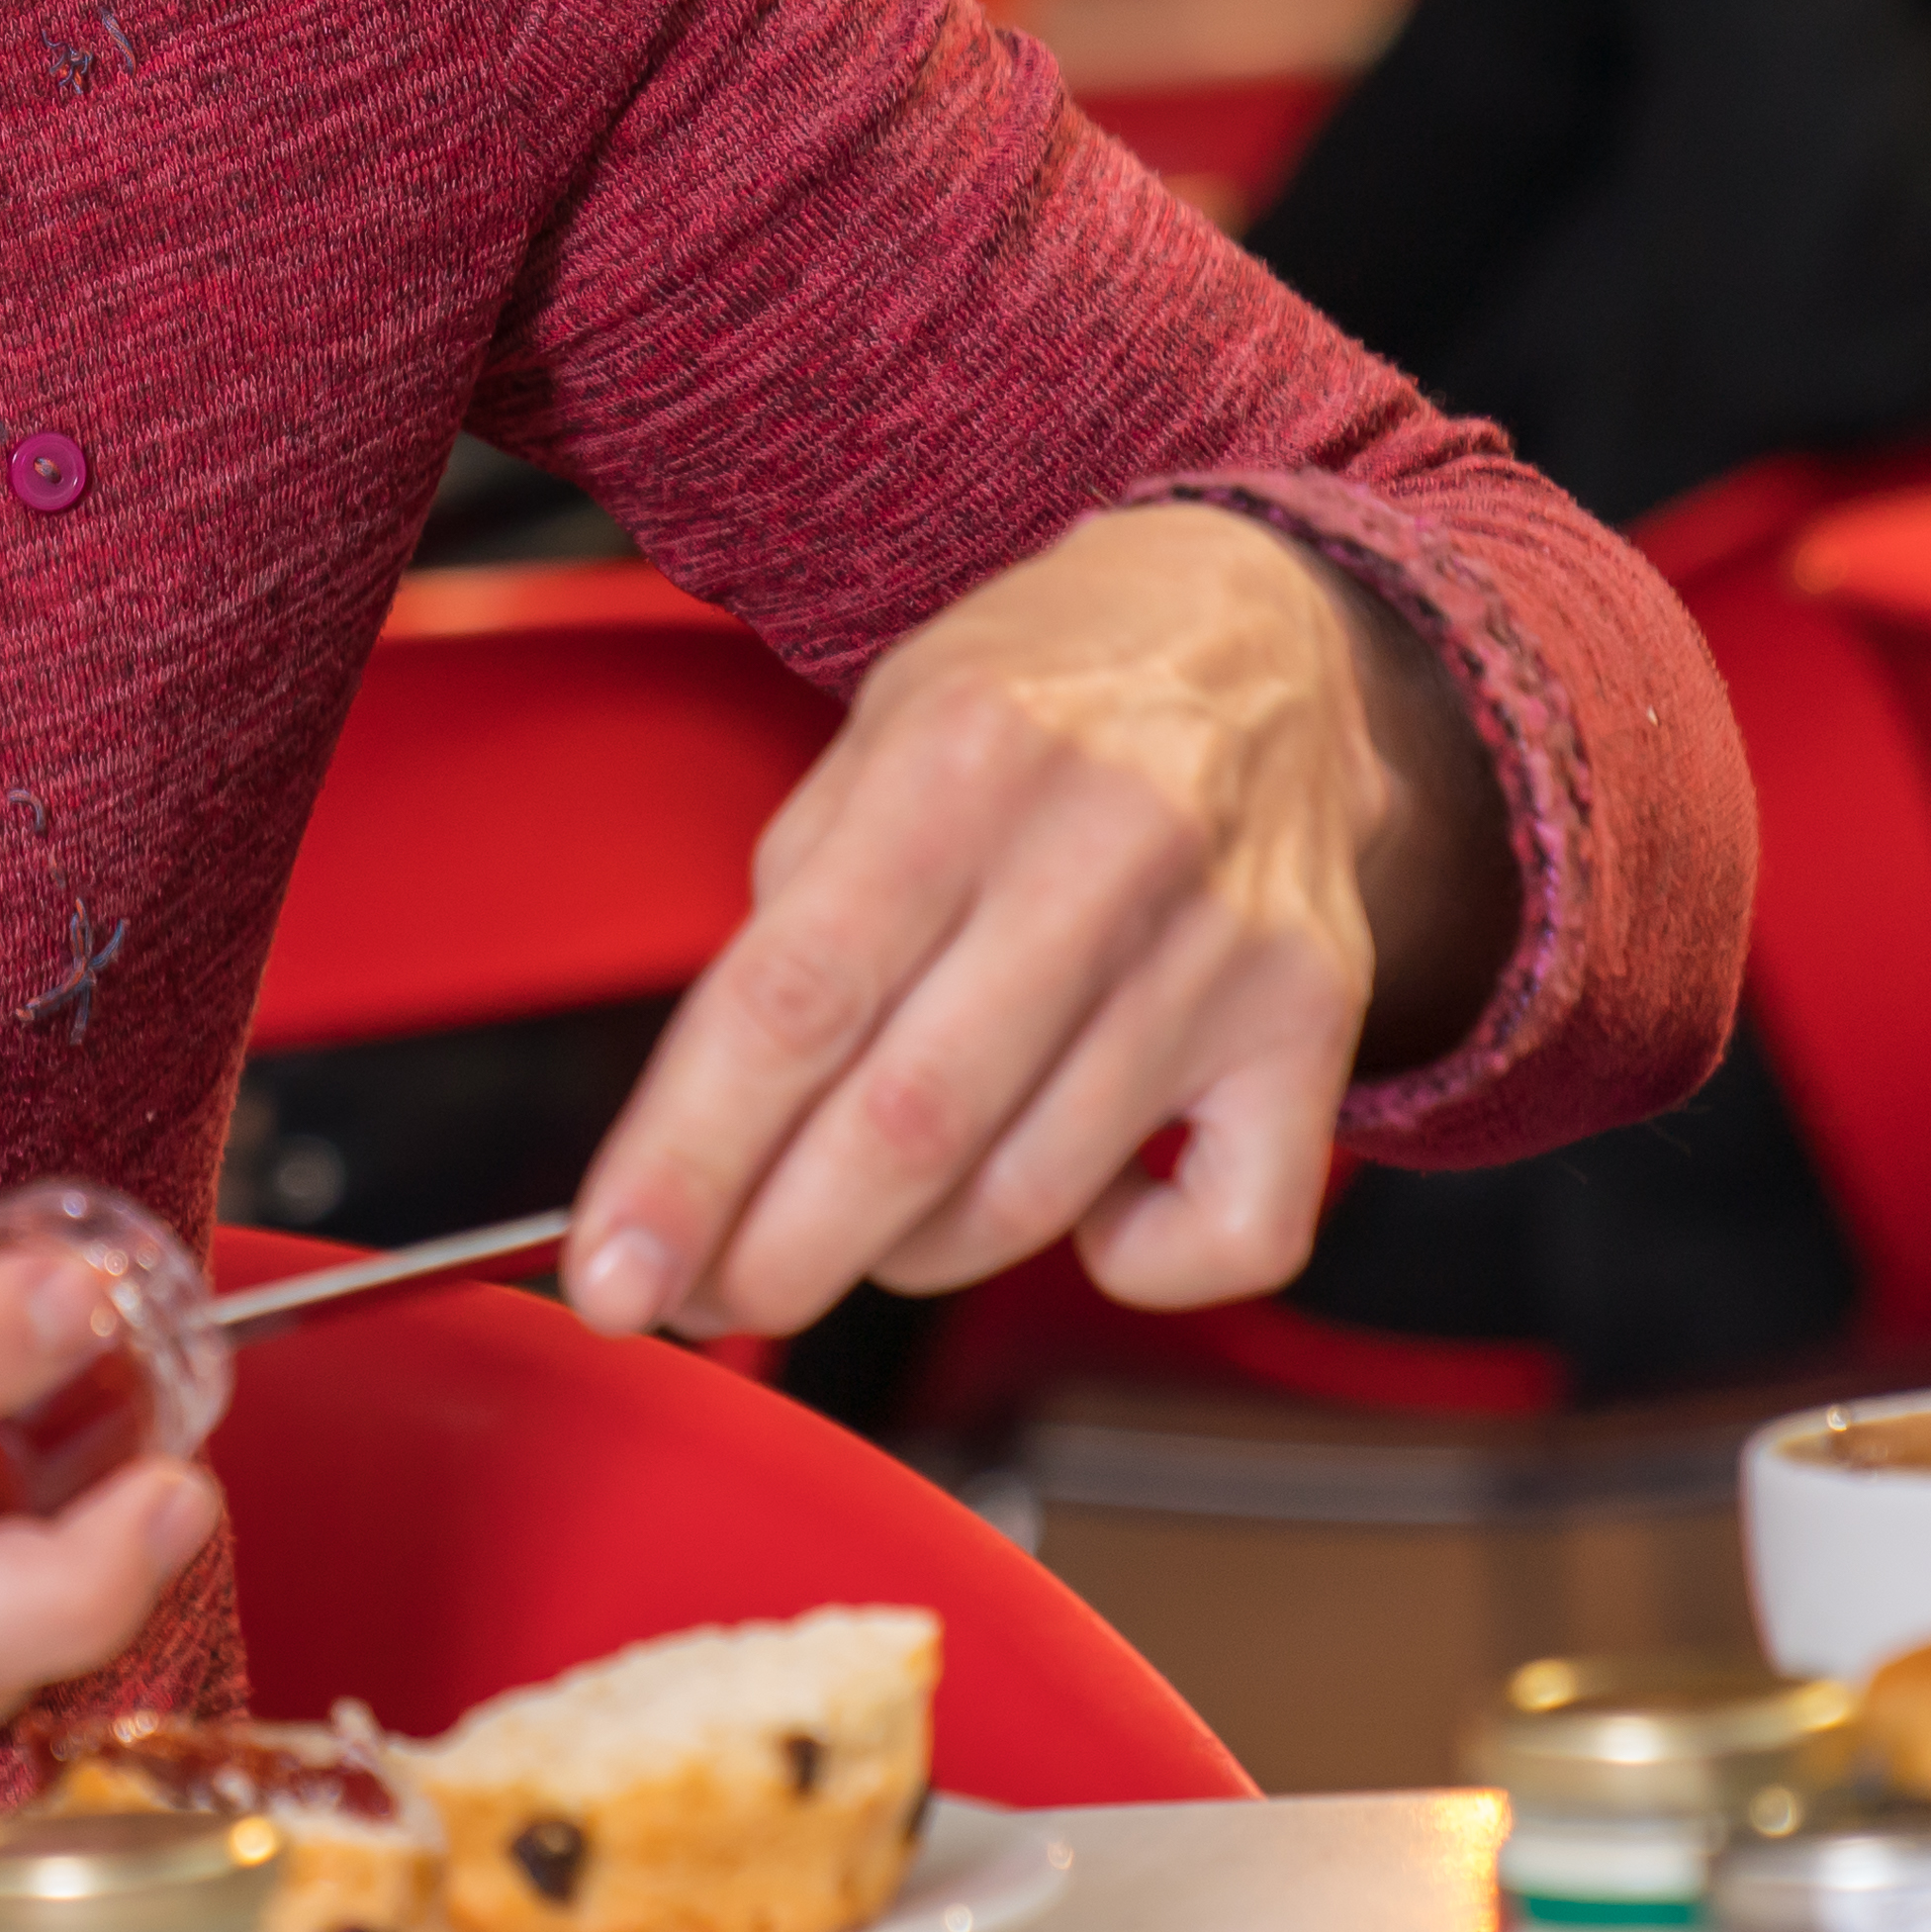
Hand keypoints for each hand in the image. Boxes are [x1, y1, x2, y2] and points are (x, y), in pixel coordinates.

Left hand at [558, 503, 1501, 1344]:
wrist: (1257, 634)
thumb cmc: (1032, 707)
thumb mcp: (873, 738)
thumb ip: (791, 921)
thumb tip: (704, 1146)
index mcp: (962, 752)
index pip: (793, 1000)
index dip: (688, 1161)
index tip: (615, 1273)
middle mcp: (1109, 844)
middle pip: (909, 1123)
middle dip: (776, 1252)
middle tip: (706, 1296)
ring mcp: (1225, 944)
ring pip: (1033, 1194)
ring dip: (910, 1252)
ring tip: (860, 1221)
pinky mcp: (1315, 1021)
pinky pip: (1231, 1230)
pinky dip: (1132, 1265)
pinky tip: (1081, 1208)